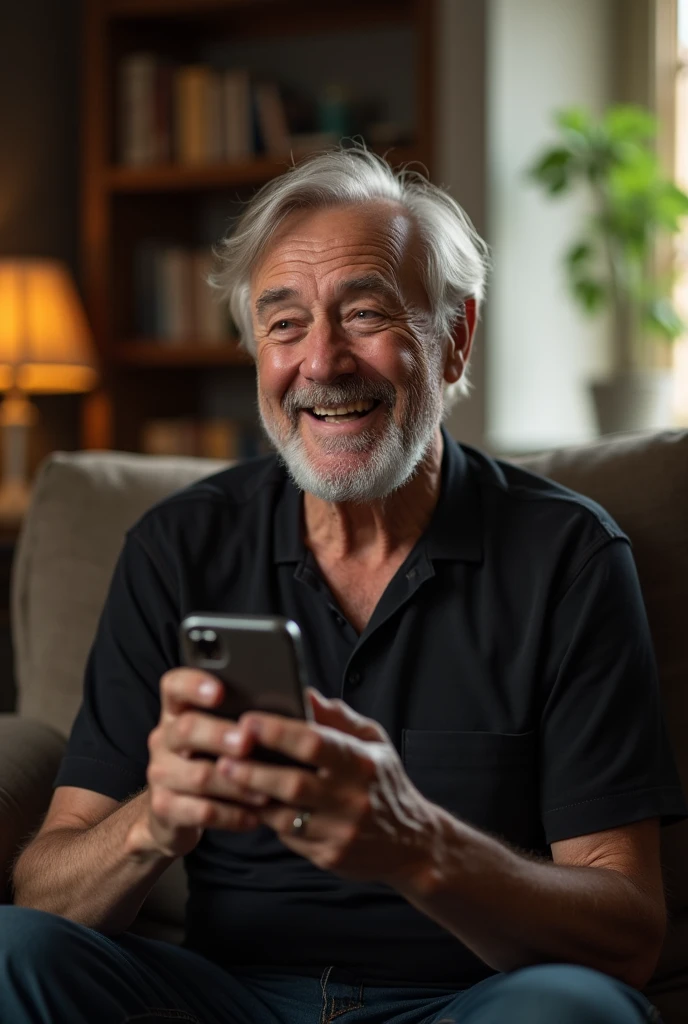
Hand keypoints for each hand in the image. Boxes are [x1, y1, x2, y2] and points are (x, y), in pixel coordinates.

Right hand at [142, 668, 267, 858]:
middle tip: (248, 742)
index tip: (220, 691)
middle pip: (186, 729)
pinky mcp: (165, 808)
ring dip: (236, 784)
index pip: (175, 685)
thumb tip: (303, 699)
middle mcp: (164, 738)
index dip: (194, 684)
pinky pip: (201, 812)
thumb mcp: (228, 734)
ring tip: (266, 791)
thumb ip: (255, 715)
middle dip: (220, 735)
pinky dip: (232, 816)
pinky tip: (255, 817)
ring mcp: (160, 773)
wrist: (180, 814)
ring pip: (198, 776)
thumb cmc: (217, 760)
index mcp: (179, 711)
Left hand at [219, 690, 439, 886]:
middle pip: (292, 783)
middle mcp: (352, 798)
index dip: (277, 732)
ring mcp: (340, 832)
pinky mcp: (329, 858)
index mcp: (362, 762)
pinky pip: (289, 838)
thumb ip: (337, 716)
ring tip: (226, 778)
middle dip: (253, 768)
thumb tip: (304, 691)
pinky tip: (248, 804)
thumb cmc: (383, 782)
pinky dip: (267, 820)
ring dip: (252, 797)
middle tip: (223, 754)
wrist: (413, 844)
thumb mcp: (372, 741)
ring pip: (285, 816)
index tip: (247, 720)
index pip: (314, 743)